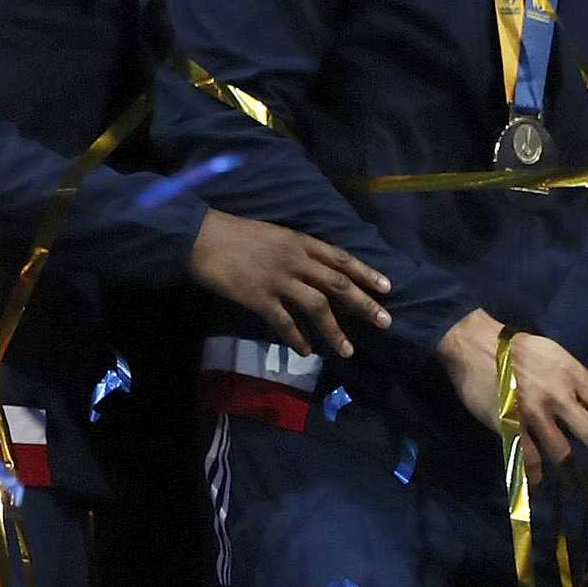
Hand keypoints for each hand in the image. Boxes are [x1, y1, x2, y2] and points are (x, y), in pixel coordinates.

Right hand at [188, 210, 391, 359]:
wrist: (200, 238)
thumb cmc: (236, 235)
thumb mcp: (275, 235)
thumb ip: (298, 251)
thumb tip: (318, 271)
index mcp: (300, 241)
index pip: (341, 258)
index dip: (366, 273)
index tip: (387, 288)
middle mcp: (295, 260)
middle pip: (338, 284)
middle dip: (364, 305)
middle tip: (385, 322)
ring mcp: (278, 279)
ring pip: (317, 307)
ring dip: (334, 330)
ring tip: (347, 350)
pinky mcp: (258, 297)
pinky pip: (284, 322)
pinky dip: (297, 338)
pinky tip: (306, 351)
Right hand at [438, 309, 587, 485]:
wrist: (478, 345)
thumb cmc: (523, 350)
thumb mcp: (561, 359)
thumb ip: (580, 386)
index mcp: (577, 378)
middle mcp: (561, 398)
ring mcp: (535, 415)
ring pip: (564, 456)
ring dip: (577, 480)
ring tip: (586, 496)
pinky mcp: (511, 427)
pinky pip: (529, 460)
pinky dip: (538, 477)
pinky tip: (544, 488)